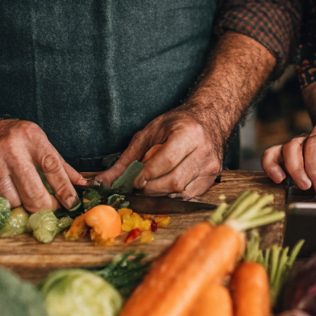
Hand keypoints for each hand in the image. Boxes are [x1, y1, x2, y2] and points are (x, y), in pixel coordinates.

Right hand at [0, 116, 86, 211]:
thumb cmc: (7, 138)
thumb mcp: (35, 140)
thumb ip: (59, 163)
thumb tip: (82, 184)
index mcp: (30, 137)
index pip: (53, 167)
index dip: (65, 190)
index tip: (72, 203)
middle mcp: (10, 150)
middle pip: (34, 192)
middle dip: (45, 207)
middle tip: (49, 209)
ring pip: (13, 202)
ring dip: (20, 205)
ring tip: (21, 197)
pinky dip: (1, 204)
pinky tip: (2, 194)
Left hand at [96, 105, 225, 197]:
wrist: (208, 119)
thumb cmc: (177, 124)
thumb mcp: (149, 133)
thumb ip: (126, 159)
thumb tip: (103, 182)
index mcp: (189, 133)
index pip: (166, 161)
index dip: (147, 174)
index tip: (134, 180)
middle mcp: (203, 150)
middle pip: (174, 181)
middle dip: (151, 188)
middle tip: (139, 185)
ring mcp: (210, 166)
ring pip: (181, 192)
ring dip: (160, 193)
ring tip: (152, 183)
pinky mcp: (212, 178)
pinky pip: (188, 196)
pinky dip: (172, 195)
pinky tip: (165, 185)